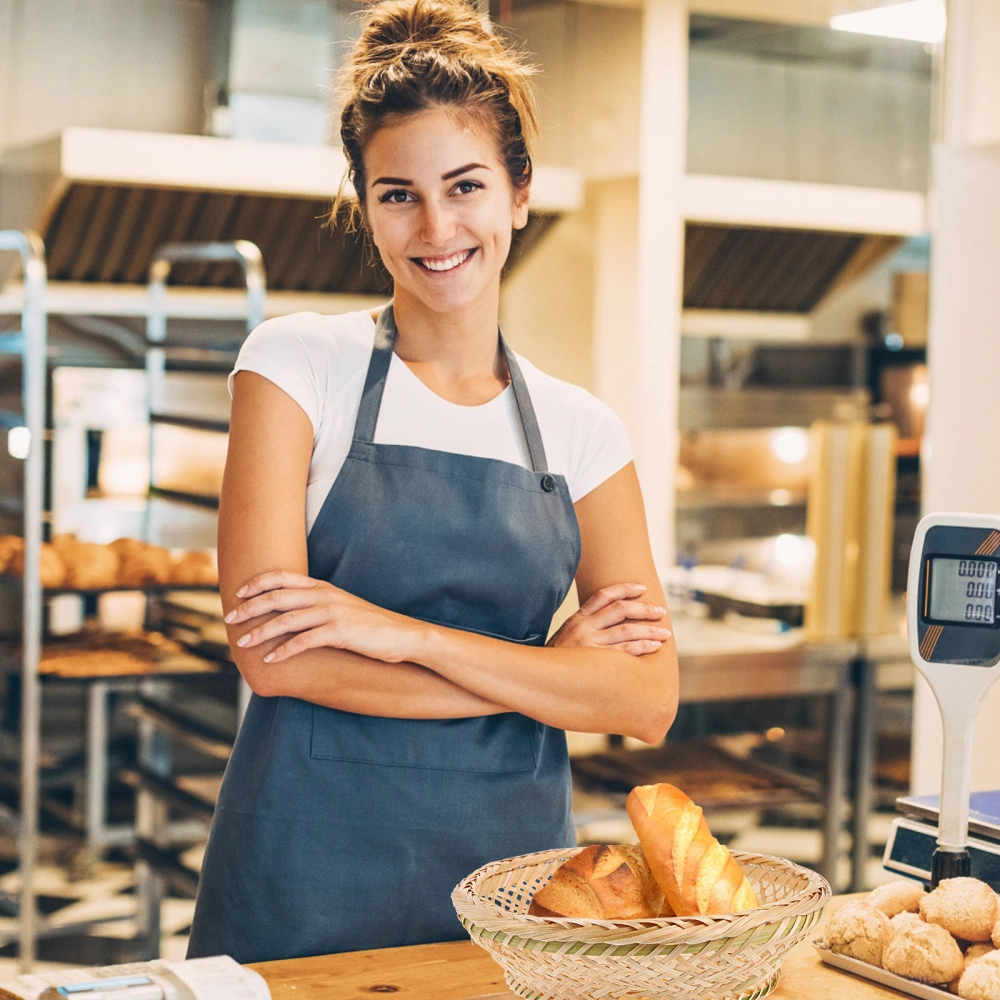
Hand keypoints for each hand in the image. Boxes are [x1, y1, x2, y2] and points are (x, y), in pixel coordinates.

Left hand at [224, 570, 419, 663]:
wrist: (402, 635)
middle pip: (278, 596)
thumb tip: (292, 616)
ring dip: (261, 631)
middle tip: (230, 618)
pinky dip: (284, 650)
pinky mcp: (339, 632)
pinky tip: (271, 660)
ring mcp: (332, 613)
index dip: (258, 583)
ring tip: (242, 642)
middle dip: (250, 607)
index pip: (283, 577)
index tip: (238, 593)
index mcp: (323, 587)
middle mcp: (325, 596)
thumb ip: (318, 606)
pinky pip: (304, 641)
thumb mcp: (343, 608)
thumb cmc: (370, 626)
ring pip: (286, 619)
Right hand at [546, 583, 669, 655]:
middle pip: (620, 609)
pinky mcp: (596, 660)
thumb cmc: (555, 660)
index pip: (603, 595)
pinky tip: (655, 646)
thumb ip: (584, 627)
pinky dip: (643, 646)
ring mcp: (590, 643)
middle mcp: (584, 627)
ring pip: (627, 630)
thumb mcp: (565, 636)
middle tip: (661, 611)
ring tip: (665, 632)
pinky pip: (626, 651)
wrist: (537, 678)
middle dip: (644, 609)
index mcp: (577, 619)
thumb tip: (608, 623)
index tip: (642, 587)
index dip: (624, 588)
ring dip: (649, 630)